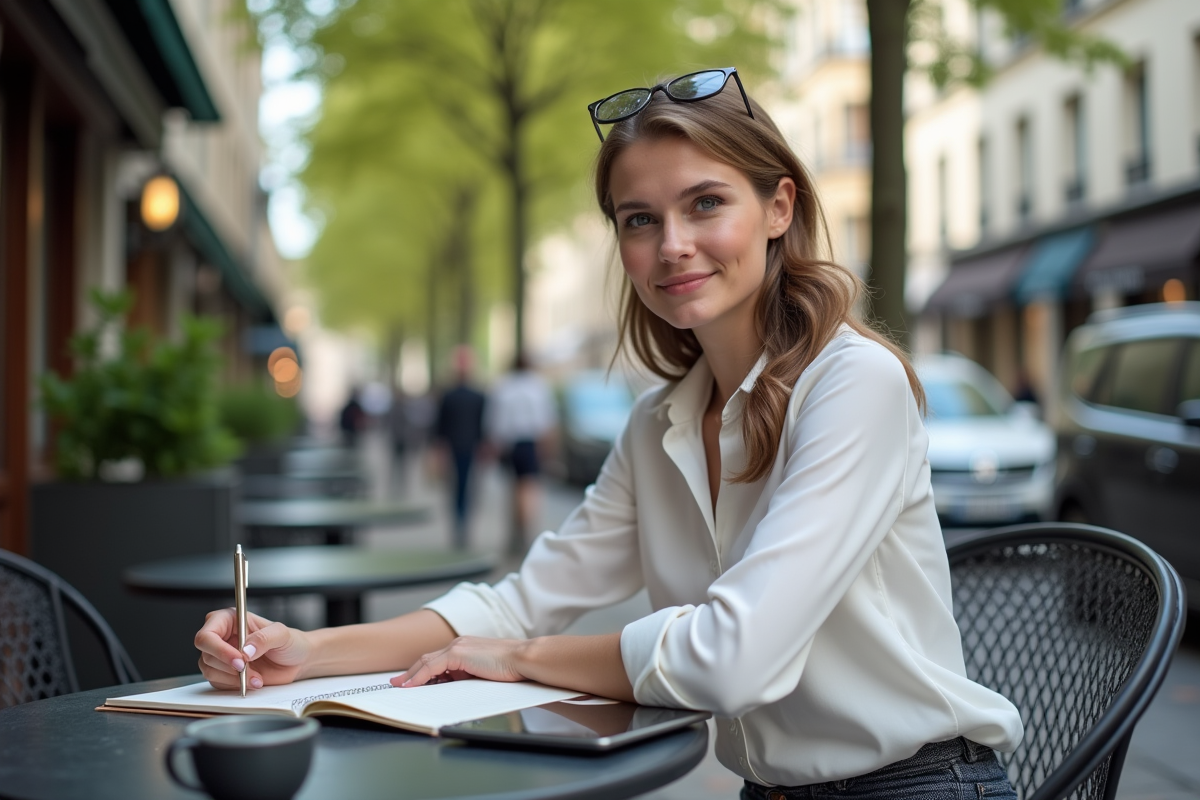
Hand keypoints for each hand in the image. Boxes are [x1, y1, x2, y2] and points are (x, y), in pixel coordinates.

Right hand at [194, 608, 311, 689]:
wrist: (297, 661)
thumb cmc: (289, 641)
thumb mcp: (281, 634)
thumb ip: (264, 638)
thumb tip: (245, 650)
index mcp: (230, 620)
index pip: (207, 634)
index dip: (218, 649)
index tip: (239, 660)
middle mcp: (222, 637)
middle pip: (206, 654)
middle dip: (227, 665)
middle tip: (247, 669)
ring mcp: (221, 656)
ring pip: (210, 670)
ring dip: (233, 678)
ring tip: (256, 676)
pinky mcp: (224, 673)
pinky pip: (218, 682)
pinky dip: (235, 685)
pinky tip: (253, 681)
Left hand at [391, 636, 525, 686]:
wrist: (524, 659)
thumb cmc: (511, 668)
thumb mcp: (484, 673)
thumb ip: (468, 676)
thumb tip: (454, 689)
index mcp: (465, 647)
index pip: (437, 659)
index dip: (421, 671)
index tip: (411, 681)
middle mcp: (459, 644)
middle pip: (427, 659)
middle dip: (410, 673)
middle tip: (397, 684)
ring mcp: (458, 647)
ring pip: (426, 662)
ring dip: (411, 676)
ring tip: (399, 687)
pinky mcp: (458, 653)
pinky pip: (431, 667)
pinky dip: (418, 677)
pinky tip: (410, 686)